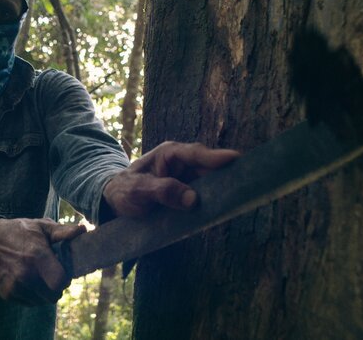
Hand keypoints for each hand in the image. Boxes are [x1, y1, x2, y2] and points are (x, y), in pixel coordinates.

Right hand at [0, 218, 84, 304]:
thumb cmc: (18, 231)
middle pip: (53, 295)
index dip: (66, 279)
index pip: (60, 282)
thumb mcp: (40, 226)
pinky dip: (34, 295)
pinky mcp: (8, 294)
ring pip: (42, 301)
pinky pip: (30, 303)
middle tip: (53, 275)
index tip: (63, 271)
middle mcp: (26, 275)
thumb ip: (63, 231)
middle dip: (57, 287)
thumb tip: (83, 230)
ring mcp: (15, 286)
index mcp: (37, 256)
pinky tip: (30, 281)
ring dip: (46, 292)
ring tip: (41, 276)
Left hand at [103, 141, 239, 217]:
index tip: (236, 159)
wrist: (116, 201)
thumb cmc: (124, 190)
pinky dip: (214, 201)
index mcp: (169, 154)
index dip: (216, 157)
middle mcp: (183, 163)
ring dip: (222, 190)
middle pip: (210, 168)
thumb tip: (193, 200)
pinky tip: (226, 209)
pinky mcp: (190, 193)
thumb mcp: (137, 191)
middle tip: (246, 183)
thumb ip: (162, 192)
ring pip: (211, 182)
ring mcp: (188, 178)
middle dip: (226, 175)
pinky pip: (206, 195)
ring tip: (240, 198)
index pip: (196, 153)